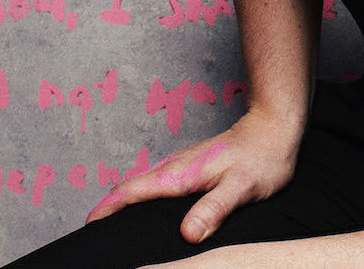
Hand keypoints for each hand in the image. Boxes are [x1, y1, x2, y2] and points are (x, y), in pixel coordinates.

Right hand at [87, 106, 304, 243]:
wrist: (275, 128)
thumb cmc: (262, 157)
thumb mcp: (242, 187)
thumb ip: (214, 209)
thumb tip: (187, 234)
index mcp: (179, 174)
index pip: (132, 191)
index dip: (107, 209)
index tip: (88, 225)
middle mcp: (175, 168)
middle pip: (130, 190)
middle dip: (108, 210)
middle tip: (96, 237)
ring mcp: (182, 167)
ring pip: (143, 187)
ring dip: (124, 205)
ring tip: (114, 230)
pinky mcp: (191, 170)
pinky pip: (158, 186)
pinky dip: (143, 200)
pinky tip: (150, 214)